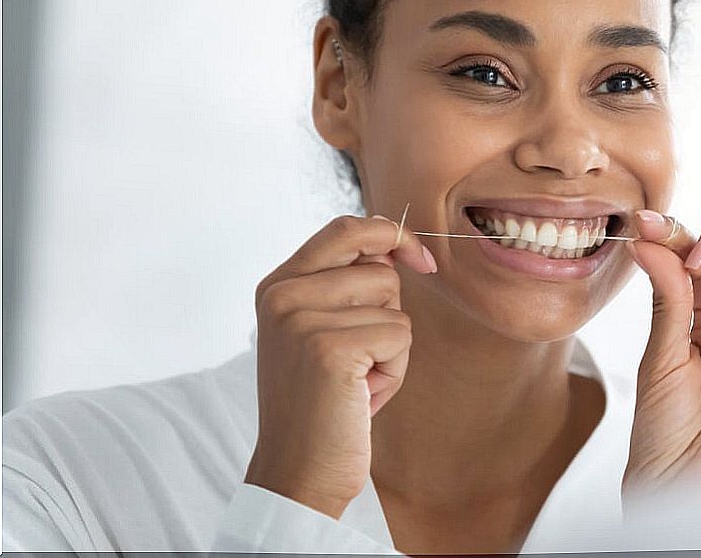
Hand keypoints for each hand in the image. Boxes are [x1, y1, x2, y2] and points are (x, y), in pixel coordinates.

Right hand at [245, 213, 435, 518]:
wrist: (297, 473)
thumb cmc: (324, 403)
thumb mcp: (324, 331)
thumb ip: (347, 286)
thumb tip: (397, 246)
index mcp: (278, 285)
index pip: (345, 227)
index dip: (392, 234)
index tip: (422, 259)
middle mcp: (282, 294)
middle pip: (379, 267)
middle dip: (390, 311)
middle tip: (361, 358)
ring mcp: (301, 319)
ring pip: (395, 304)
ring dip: (392, 347)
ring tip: (357, 381)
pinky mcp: (329, 348)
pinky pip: (400, 335)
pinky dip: (395, 370)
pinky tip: (362, 396)